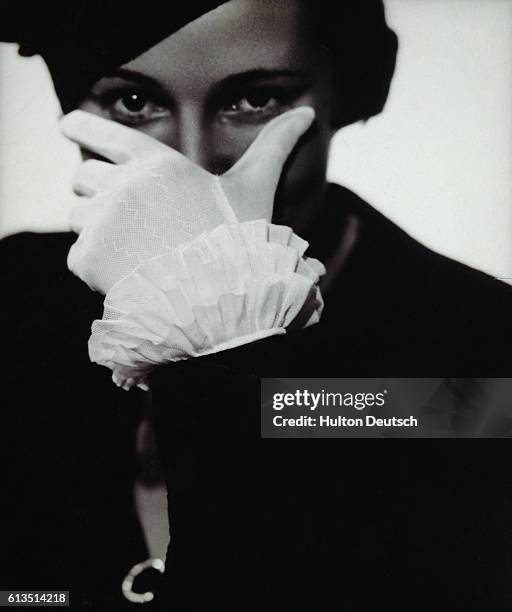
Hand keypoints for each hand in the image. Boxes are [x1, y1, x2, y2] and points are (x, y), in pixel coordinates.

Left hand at [60, 107, 314, 293]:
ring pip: (77, 215)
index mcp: (156, 164)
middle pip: (83, 175)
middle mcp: (122, 186)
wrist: (219, 303)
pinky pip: (79, 254)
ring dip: (97, 229)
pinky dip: (98, 265)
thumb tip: (308, 113)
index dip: (81, 127)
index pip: (101, 132)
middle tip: (128, 216)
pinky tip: (130, 273)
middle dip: (97, 191)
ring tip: (133, 249)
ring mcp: (101, 222)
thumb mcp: (255, 191)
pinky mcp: (88, 259)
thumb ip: (273, 148)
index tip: (67, 125)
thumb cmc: (238, 244)